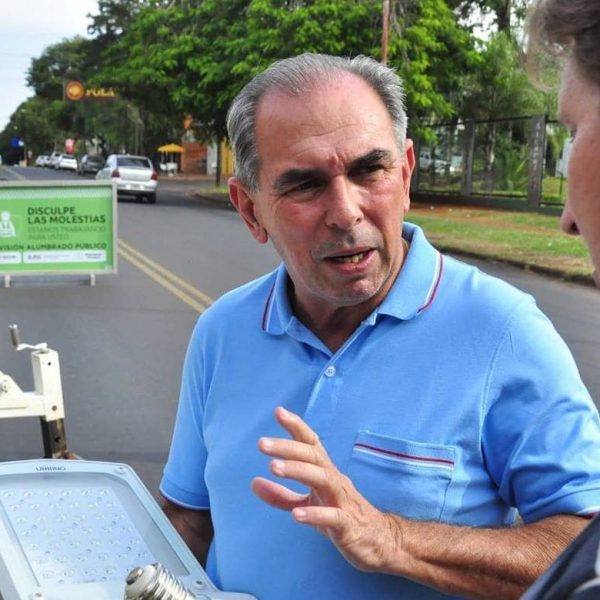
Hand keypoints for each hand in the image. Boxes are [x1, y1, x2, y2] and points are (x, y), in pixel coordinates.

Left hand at [251, 406, 400, 571]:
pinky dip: (315, 514)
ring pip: (322, 479)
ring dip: (298, 471)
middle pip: (313, 456)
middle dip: (288, 447)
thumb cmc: (341, 515)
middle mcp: (334, 480)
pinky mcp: (348, 525)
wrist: (379, 541)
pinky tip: (296, 515)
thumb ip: (281, 495)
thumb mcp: (308, 503)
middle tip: (261, 443)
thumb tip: (252, 482)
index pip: (311, 443)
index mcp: (325, 472)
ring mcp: (343, 500)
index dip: (296, 427)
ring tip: (273, 468)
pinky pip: (332, 517)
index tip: (279, 411)